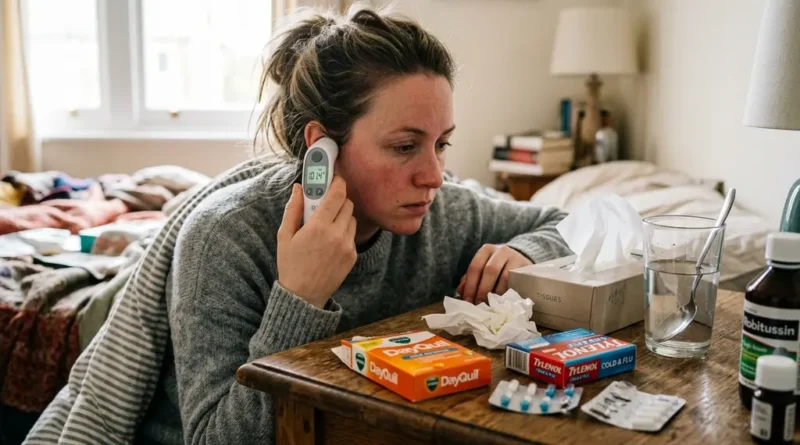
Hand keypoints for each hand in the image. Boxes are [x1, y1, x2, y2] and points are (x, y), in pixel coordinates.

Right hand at [277, 176, 357, 308]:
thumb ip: (293, 209)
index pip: (336, 194)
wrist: (303, 296)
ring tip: (326, 226)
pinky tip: (330, 241)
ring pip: (352, 219)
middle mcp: (336, 234)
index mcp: (318, 226)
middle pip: (347, 203)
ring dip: (341, 216)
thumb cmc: (290, 264)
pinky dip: (344, 232)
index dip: (337, 182)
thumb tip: (298, 188)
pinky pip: (352, 235)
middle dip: (338, 199)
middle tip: (325, 203)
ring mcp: (347, 246)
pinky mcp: (353, 256)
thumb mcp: (284, 236)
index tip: (334, 177)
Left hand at [457, 244, 532, 303]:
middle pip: (489, 271)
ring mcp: (515, 257)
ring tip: (490, 305)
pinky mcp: (525, 267)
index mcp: (486, 250)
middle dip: (483, 290)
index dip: (470, 285)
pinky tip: (502, 302)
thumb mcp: (483, 268)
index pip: (475, 266)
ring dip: (496, 293)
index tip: (468, 301)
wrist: (521, 261)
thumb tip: (461, 291)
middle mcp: (500, 251)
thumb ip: (470, 279)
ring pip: (504, 277)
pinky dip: (508, 293)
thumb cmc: (498, 267)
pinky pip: (516, 282)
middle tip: (479, 304)